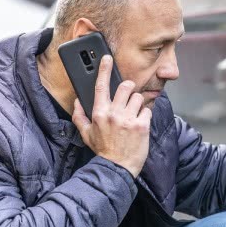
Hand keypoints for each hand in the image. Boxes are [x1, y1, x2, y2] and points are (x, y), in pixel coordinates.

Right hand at [72, 55, 151, 178]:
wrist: (117, 168)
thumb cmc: (103, 151)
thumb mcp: (86, 134)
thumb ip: (79, 116)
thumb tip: (78, 102)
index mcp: (99, 113)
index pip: (100, 86)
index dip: (104, 69)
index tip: (107, 58)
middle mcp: (114, 113)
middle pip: (126, 87)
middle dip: (129, 89)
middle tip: (128, 97)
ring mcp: (129, 119)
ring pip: (138, 97)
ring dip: (137, 104)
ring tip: (133, 115)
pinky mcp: (142, 126)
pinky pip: (147, 111)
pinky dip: (145, 116)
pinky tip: (140, 125)